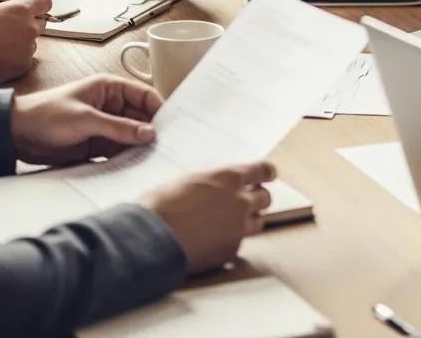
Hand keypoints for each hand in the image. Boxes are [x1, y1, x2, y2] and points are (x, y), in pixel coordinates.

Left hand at [10, 74, 160, 163]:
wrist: (14, 135)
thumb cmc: (46, 114)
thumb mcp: (85, 119)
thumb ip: (118, 128)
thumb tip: (149, 133)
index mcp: (111, 89)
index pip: (145, 96)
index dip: (159, 109)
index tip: (172, 126)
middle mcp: (112, 106)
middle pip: (141, 119)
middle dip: (151, 132)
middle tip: (166, 147)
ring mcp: (105, 126)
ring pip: (131, 137)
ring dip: (139, 147)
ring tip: (152, 160)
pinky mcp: (96, 145)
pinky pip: (118, 151)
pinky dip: (126, 158)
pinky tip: (134, 167)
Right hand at [144, 161, 275, 274]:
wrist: (150, 240)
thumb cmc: (160, 206)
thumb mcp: (186, 181)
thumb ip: (208, 183)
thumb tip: (211, 187)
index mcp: (229, 178)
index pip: (263, 170)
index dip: (267, 173)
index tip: (269, 175)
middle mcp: (240, 201)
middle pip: (265, 198)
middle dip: (258, 199)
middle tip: (248, 202)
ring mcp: (238, 227)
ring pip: (258, 223)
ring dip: (248, 221)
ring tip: (233, 223)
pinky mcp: (230, 250)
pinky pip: (239, 243)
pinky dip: (231, 241)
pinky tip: (215, 242)